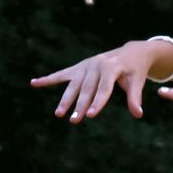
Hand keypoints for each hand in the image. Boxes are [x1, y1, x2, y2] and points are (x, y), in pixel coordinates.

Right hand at [30, 40, 156, 122]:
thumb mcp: (137, 81)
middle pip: (87, 88)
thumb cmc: (135, 70)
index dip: (98, 102)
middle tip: (74, 121)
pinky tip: (34, 83)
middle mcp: (96, 65)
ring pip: (74, 85)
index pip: (104, 88)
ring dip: (66, 99)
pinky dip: (48, 79)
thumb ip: (134, 97)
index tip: (91, 116)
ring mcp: (85, 66)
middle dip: (80, 105)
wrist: (130, 52)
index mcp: (111, 67)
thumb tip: (138, 114)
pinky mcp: (79, 67)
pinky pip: (61, 74)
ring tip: (58, 114)